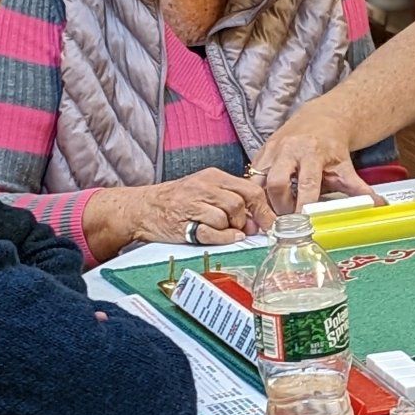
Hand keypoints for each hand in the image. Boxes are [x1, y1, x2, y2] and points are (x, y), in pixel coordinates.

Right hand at [100, 169, 274, 248]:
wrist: (142, 208)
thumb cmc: (179, 201)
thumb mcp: (206, 190)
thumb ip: (232, 200)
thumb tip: (257, 222)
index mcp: (214, 176)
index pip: (251, 189)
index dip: (264, 209)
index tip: (272, 224)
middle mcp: (205, 186)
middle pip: (241, 203)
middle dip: (245, 220)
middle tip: (242, 230)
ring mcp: (193, 203)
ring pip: (227, 217)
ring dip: (229, 229)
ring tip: (219, 230)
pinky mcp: (184, 222)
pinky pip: (211, 232)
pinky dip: (219, 238)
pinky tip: (215, 236)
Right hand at [254, 103, 377, 212]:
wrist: (321, 119)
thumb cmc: (332, 146)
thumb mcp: (344, 166)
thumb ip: (358, 188)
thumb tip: (377, 205)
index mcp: (312, 153)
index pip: (306, 185)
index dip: (303, 207)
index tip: (303, 225)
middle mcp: (289, 150)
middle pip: (277, 184)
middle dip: (280, 207)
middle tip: (288, 221)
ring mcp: (272, 150)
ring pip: (258, 182)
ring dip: (264, 202)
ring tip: (274, 216)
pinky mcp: (261, 153)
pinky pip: (251, 178)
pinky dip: (256, 193)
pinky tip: (264, 204)